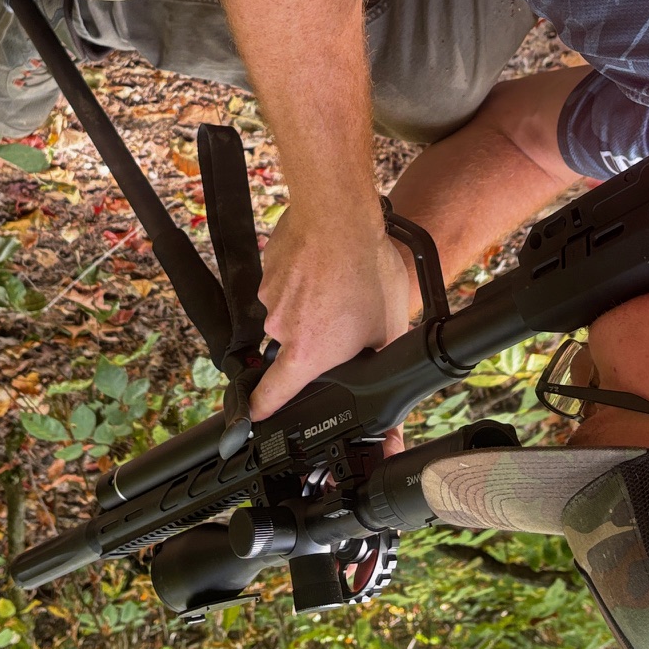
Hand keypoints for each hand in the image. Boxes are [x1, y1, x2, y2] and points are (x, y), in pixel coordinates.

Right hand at [249, 204, 413, 418]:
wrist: (339, 217)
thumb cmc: (367, 272)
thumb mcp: (390, 328)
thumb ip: (384, 374)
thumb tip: (394, 431)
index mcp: (306, 354)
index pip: (271, 395)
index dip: (262, 411)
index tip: (255, 418)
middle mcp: (280, 330)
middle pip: (291, 344)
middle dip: (314, 335)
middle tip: (343, 316)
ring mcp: (269, 298)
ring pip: (289, 310)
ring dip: (310, 304)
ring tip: (339, 285)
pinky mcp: (267, 269)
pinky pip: (283, 282)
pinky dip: (301, 278)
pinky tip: (324, 265)